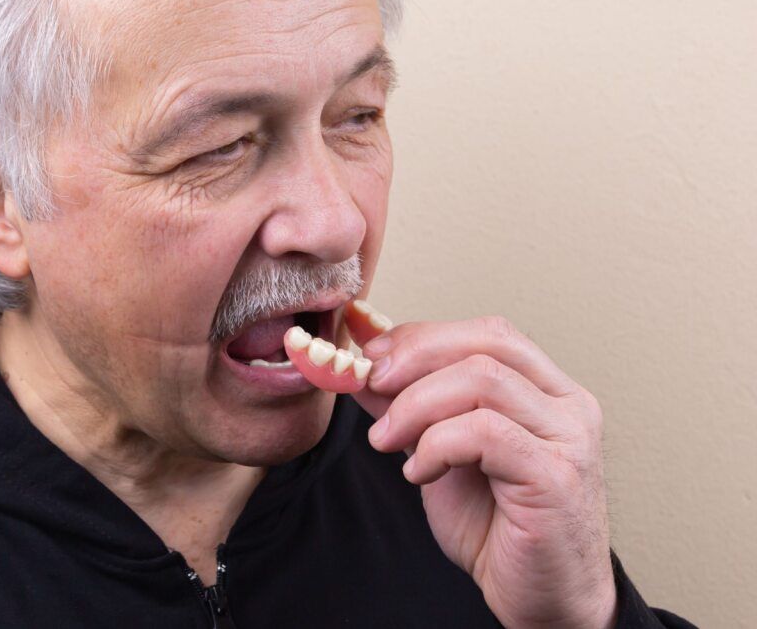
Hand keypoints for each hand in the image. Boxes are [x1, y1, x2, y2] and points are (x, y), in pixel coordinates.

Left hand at [351, 313, 616, 628]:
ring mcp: (568, 437)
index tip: (370, 355)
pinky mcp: (556, 476)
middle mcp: (567, 404)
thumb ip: (412, 404)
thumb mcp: (440, 451)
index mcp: (546, 389)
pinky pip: (484, 432)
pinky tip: (418, 472)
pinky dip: (436, 445)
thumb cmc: (499, 528)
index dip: (422, 336)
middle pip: (485, 343)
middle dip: (414, 357)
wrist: (541, 599)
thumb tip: (364, 362)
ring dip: (416, 405)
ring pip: (481, 380)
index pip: (486, 333)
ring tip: (386, 439)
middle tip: (368, 383)